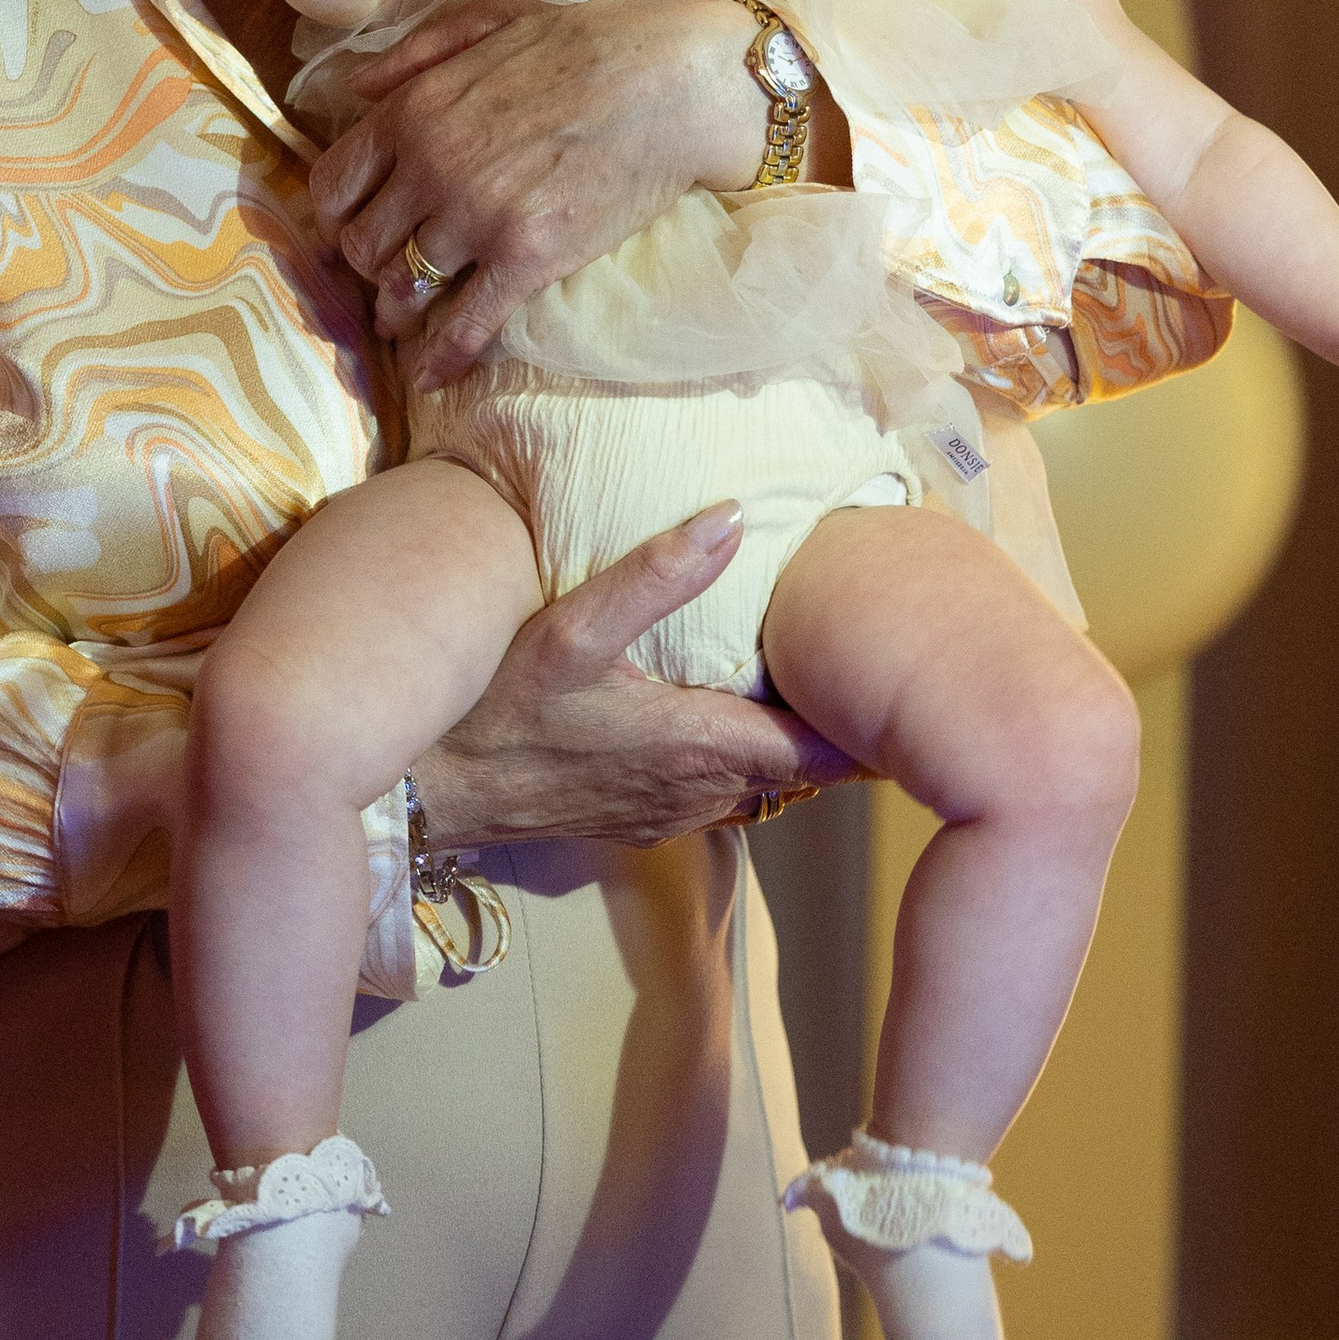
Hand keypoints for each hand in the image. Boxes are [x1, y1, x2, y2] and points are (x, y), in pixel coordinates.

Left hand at [308, 0, 767, 386]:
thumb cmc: (589, 39)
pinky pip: (466, 323)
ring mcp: (477, 217)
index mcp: (414, 111)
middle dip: (367, 263)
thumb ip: (414, 53)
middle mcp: (431, 167)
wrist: (673, 81)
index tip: (356, 223)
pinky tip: (435, 375)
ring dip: (398, 310)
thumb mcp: (488, 16)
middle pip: (361, 244)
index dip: (338, 213)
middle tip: (385, 269)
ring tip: (402, 318)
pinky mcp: (528, 258)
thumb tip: (353, 89)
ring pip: (404, 288)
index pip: (334, 185)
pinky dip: (444, 356)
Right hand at [413, 504, 854, 847]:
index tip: (907, 676)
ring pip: (767, 785)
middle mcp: (703, 794)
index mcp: (703, 746)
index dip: (872, 720)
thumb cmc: (497, 712)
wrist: (431, 794)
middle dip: (843, 722)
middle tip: (874, 662)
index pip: (826, 751)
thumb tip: (733, 516)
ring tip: (818, 681)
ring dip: (794, 744)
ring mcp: (675, 816)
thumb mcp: (571, 629)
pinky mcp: (646, 823)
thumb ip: (657, 575)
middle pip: (808, 770)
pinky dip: (747, 758)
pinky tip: (735, 713)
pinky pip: (724, 794)